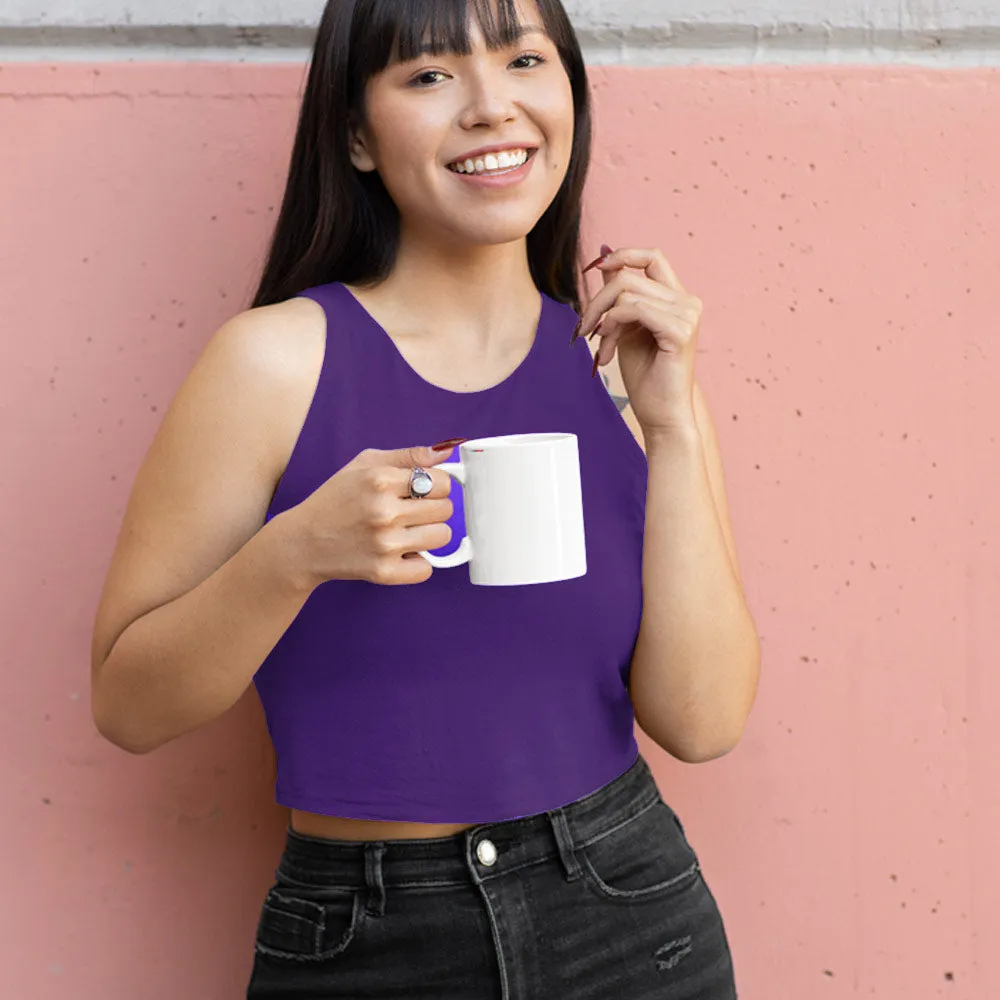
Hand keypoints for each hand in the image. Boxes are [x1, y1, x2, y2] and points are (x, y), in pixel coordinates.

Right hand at [288, 441, 463, 587]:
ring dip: (429, 534)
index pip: (442, 482)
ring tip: (407, 531)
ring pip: (442, 536)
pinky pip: (426, 568)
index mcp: (380, 480)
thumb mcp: (365, 464)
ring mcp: (385, 544)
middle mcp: (384, 512)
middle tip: (412, 512)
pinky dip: (417, 562)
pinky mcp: (384, 572)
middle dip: (434, 509)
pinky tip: (400, 552)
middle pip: (446, 509)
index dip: (438, 486)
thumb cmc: (336, 499)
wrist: (304, 542)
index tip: (425, 491)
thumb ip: (408, 456)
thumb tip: (447, 450)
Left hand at [573, 245, 702, 434]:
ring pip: (627, 292)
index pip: (652, 257)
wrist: (661, 414)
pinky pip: (634, 309)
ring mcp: (687, 315)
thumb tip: (603, 256)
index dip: (622, 255)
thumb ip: (618, 293)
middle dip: (597, 300)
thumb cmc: (645, 376)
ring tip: (601, 345)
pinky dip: (613, 325)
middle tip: (583, 327)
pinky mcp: (680, 331)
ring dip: (603, 318)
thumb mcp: (624, 327)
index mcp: (677, 298)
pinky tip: (608, 347)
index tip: (596, 269)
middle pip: (630, 275)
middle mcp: (687, 302)